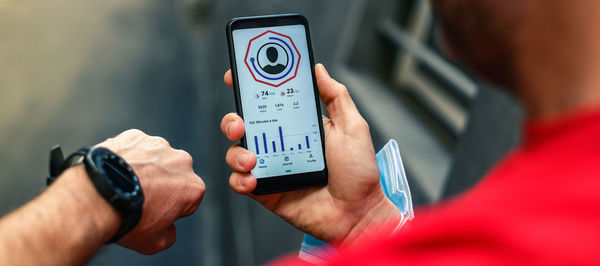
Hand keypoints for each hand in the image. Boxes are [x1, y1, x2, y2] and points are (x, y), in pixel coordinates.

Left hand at [97, 129, 204, 253]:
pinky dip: (127, 157)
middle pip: (174, 175)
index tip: (156, 213)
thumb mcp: (155, 243)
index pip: (188, 200)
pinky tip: (115, 172)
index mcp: (192, 187)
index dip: (172, 209)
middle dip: (162, 185)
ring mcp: (157, 145)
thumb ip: (169, 235)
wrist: (97, 196)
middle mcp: (180, 162)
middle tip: (139, 200)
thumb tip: (167, 230)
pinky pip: (134, 147)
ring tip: (124, 186)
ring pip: (154, 158)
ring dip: (145, 169)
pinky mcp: (135, 136)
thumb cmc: (127, 216)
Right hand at [220, 64, 400, 245]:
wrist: (359, 213)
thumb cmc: (359, 173)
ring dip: (236, 153)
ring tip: (252, 159)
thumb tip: (317, 69)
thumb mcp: (352, 127)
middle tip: (240, 124)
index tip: (235, 76)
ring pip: (237, 153)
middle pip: (244, 125)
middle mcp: (280, 144)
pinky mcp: (266, 192)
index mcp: (298, 125)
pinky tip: (253, 179)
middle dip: (233, 120)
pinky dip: (240, 179)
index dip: (249, 89)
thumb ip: (336, 97)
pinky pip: (241, 183)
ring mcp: (271, 168)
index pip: (267, 102)